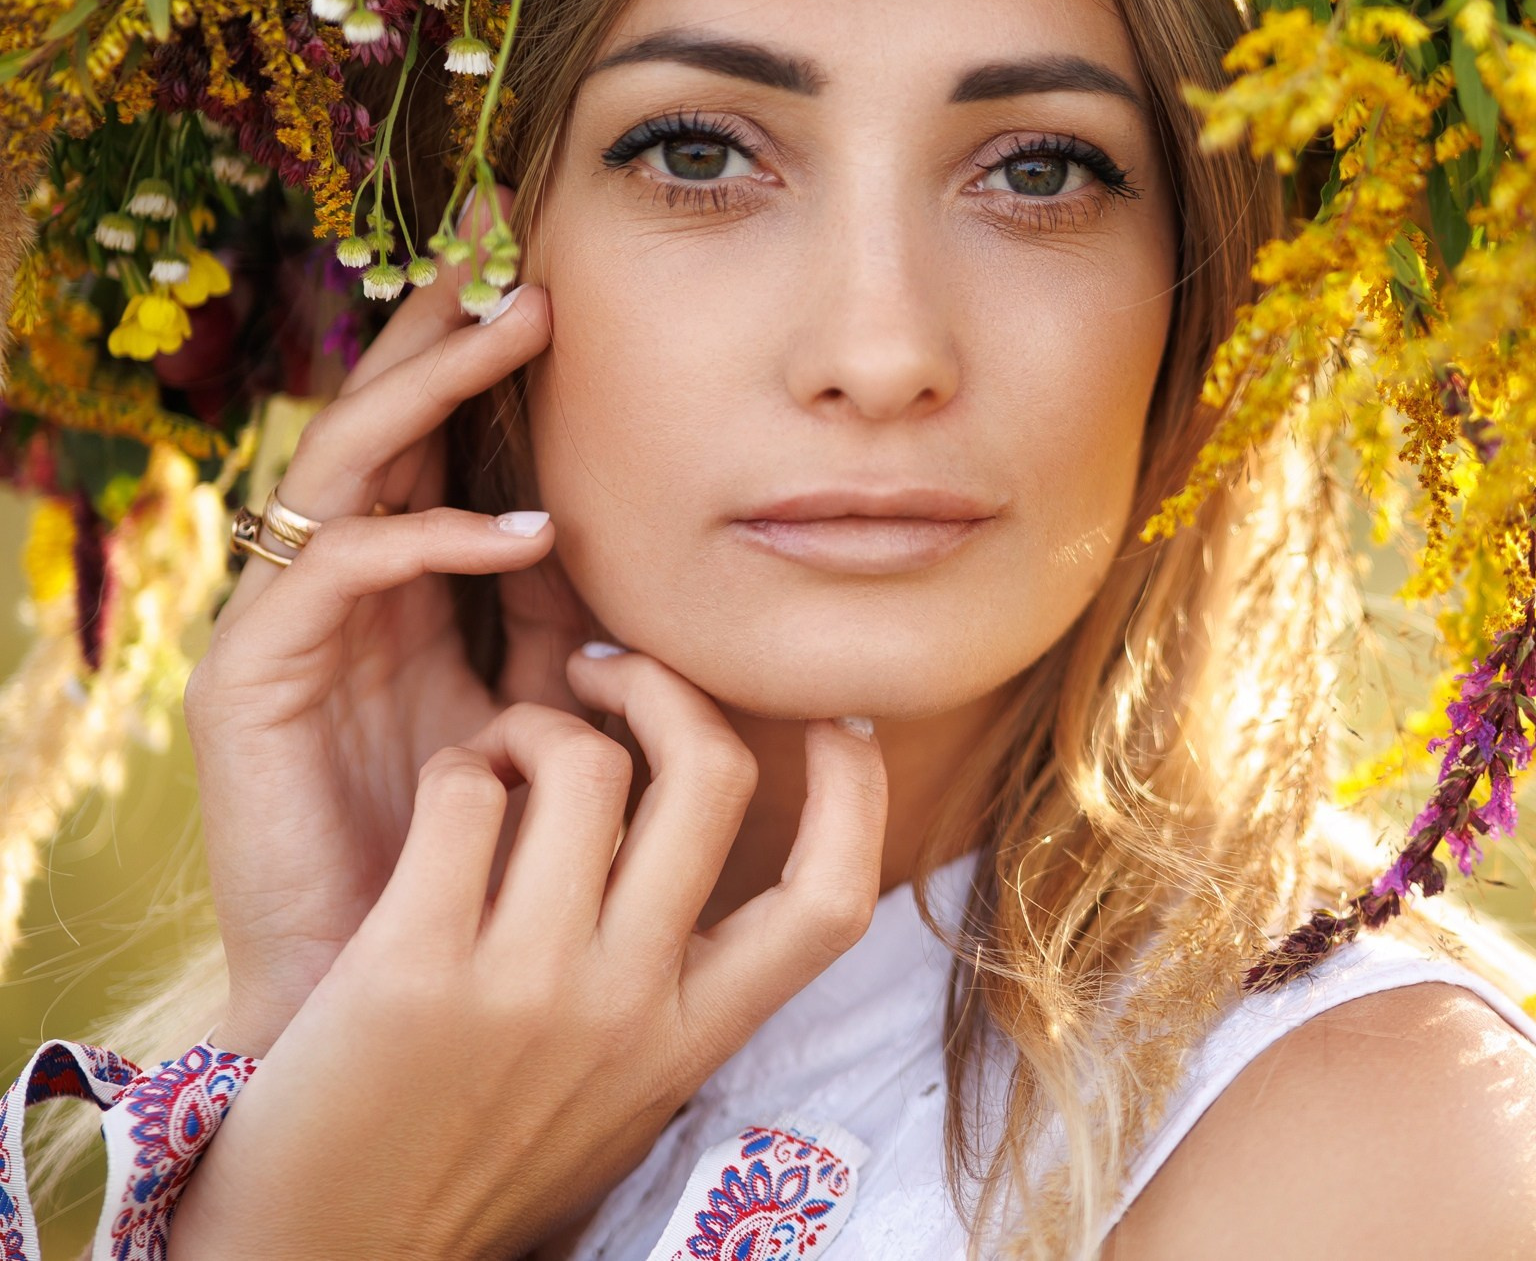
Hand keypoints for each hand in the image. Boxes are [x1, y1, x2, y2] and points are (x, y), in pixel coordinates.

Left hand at [170, 650, 888, 1260]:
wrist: (329, 1255)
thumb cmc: (474, 1153)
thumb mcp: (619, 1090)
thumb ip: (680, 986)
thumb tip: (743, 846)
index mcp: (691, 1041)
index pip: (834, 901)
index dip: (858, 788)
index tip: (838, 720)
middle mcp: (627, 1009)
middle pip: (714, 779)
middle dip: (666, 688)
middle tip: (608, 678)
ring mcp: (525, 989)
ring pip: (585, 760)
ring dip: (537, 722)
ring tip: (498, 758)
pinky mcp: (411, 970)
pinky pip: (467, 791)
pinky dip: (456, 767)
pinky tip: (439, 804)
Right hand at [186, 216, 578, 1054]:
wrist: (387, 988)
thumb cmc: (482, 850)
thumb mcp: (551, 704)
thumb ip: (572, 617)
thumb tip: (643, 527)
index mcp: (397, 582)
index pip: (430, 435)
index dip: (478, 351)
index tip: (548, 267)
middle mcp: (332, 584)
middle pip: (379, 416)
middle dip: (440, 326)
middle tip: (505, 238)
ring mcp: (284, 623)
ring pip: (349, 463)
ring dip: (436, 388)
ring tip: (521, 328)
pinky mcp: (249, 678)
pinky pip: (339, 568)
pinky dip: (433, 538)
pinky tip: (524, 529)